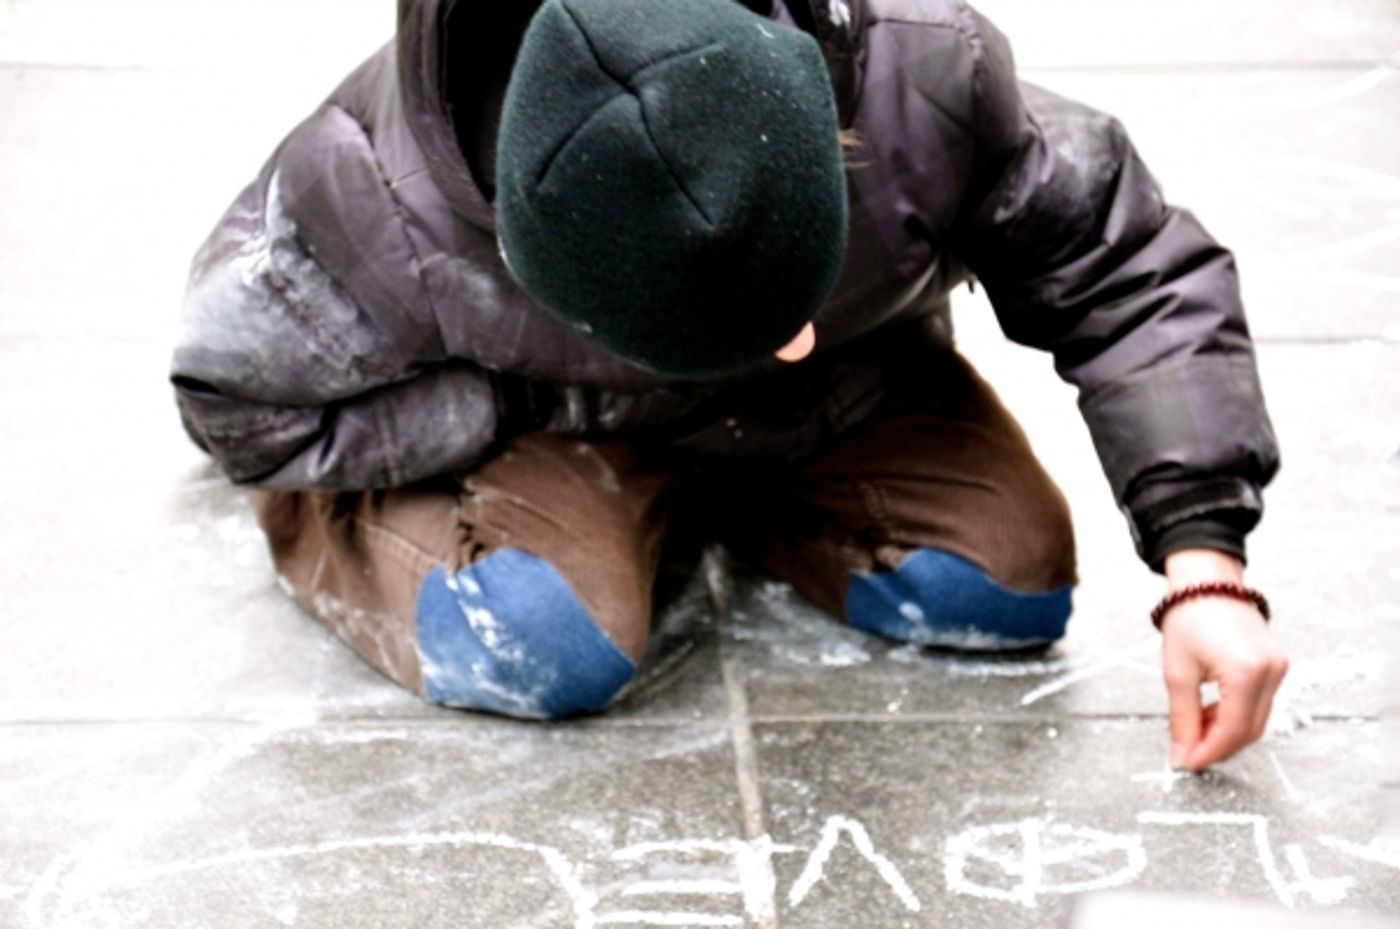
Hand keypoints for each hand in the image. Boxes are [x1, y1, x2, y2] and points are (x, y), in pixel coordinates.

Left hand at [1160, 549, 1288, 771]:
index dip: (1209, 753)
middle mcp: (1272, 671)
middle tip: (1187, 753)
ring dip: (1226, 731)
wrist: (1206, 582)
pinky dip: (1234, 714)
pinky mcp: (1276, 664)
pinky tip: (1210, 712)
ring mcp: (1279, 667)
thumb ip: (1182, 718)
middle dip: (1218, 746)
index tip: (1186, 764)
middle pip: (1250, 730)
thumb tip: (1181, 754)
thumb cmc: (1189, 618)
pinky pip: (1259, 702)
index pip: (1234, 730)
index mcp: (1248, 672)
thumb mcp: (1178, 673)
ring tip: (1193, 728)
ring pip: (1256, 719)